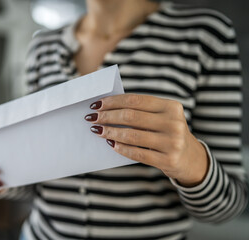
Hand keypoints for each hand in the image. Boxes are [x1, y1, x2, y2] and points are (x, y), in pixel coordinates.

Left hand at [85, 94, 208, 186]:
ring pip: (131, 135)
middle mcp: (173, 122)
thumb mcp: (162, 117)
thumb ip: (141, 111)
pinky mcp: (168, 160)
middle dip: (107, 116)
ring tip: (98, 131)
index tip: (96, 105)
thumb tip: (106, 108)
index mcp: (171, 106)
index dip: (113, 102)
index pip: (135, 100)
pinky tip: (111, 144)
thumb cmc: (167, 132)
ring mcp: (172, 142)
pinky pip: (137, 153)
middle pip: (131, 117)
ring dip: (110, 132)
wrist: (190, 158)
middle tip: (92, 118)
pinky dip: (121, 148)